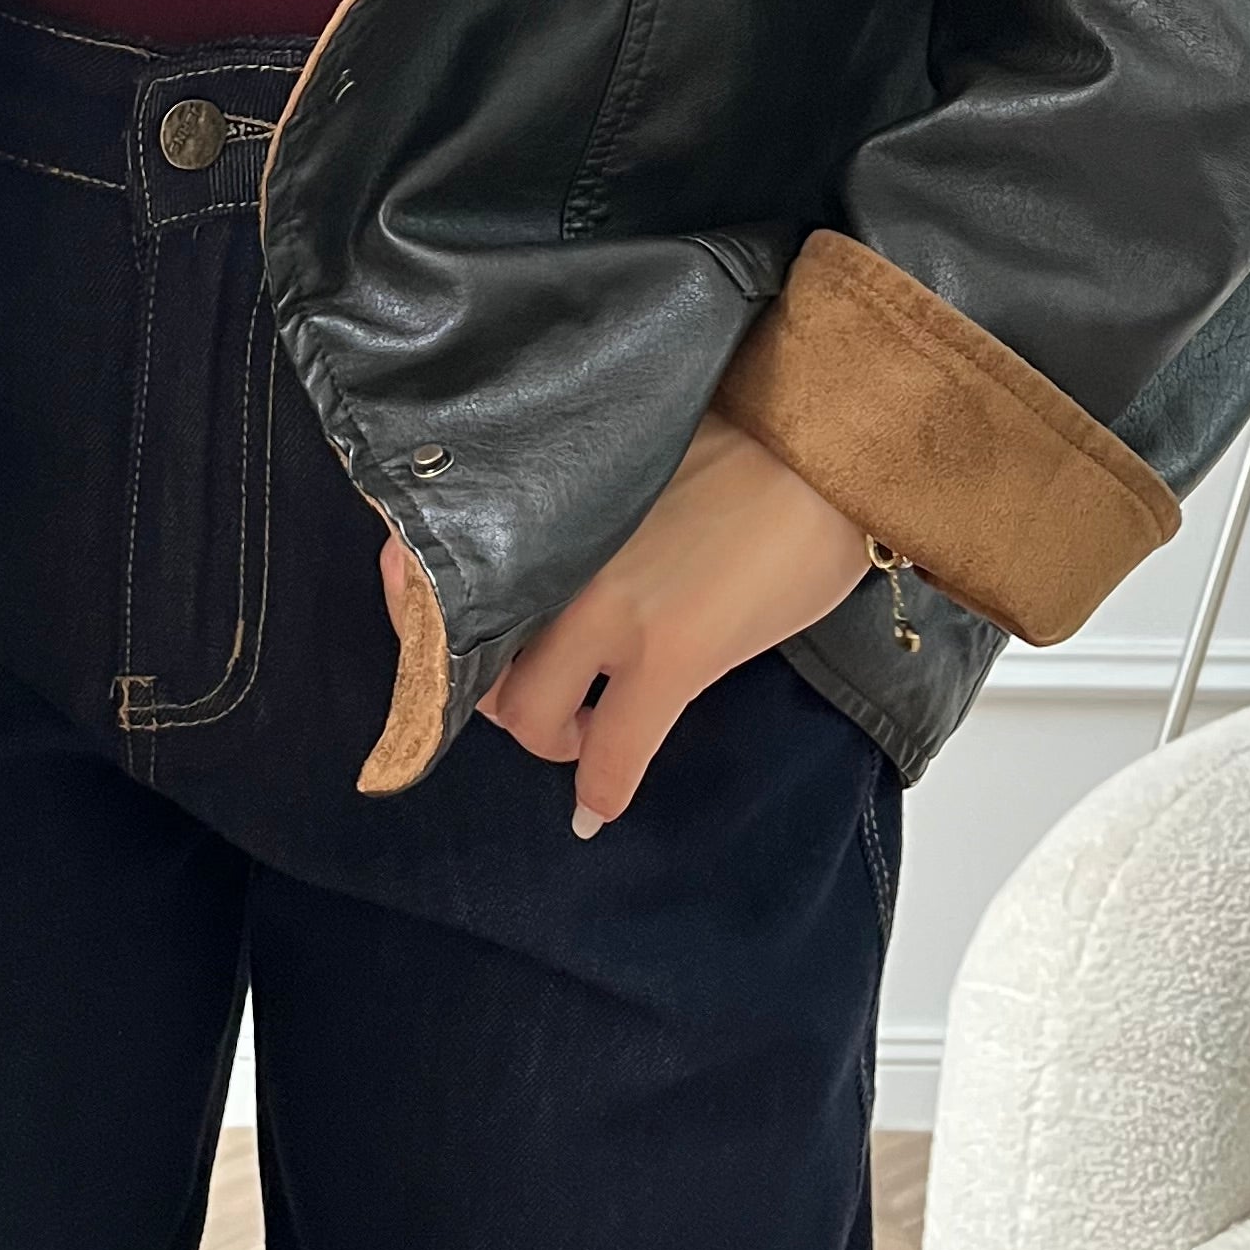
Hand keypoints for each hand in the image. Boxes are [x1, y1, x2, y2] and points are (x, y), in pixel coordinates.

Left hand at [422, 413, 869, 834]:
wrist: (821, 448)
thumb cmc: (739, 440)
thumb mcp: (621, 467)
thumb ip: (571, 516)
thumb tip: (545, 557)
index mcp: (538, 507)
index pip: (436, 580)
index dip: (428, 629)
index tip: (446, 652)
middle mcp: (556, 559)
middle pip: (479, 664)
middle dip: (500, 699)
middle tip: (545, 696)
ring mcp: (611, 610)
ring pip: (530, 716)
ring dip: (552, 740)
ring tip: (583, 735)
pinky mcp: (673, 654)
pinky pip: (614, 756)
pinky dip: (601, 794)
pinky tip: (597, 809)